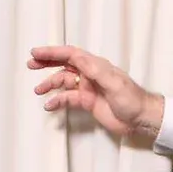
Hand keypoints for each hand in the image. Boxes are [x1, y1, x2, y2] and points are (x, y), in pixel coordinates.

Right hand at [28, 46, 164, 135]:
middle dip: (47, 63)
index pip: (70, 54)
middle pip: (64, 64)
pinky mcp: (88, 102)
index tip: (36, 53)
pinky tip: (50, 105)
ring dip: (50, 85)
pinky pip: (69, 99)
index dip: (53, 52)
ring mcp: (88, 88)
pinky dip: (58, 101)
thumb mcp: (114, 83)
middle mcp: (90, 74)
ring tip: (38, 90)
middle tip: (31, 65)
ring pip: (64, 83)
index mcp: (96, 66)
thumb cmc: (132, 99)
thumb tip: (78, 58)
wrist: (141, 119)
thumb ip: (96, 71)